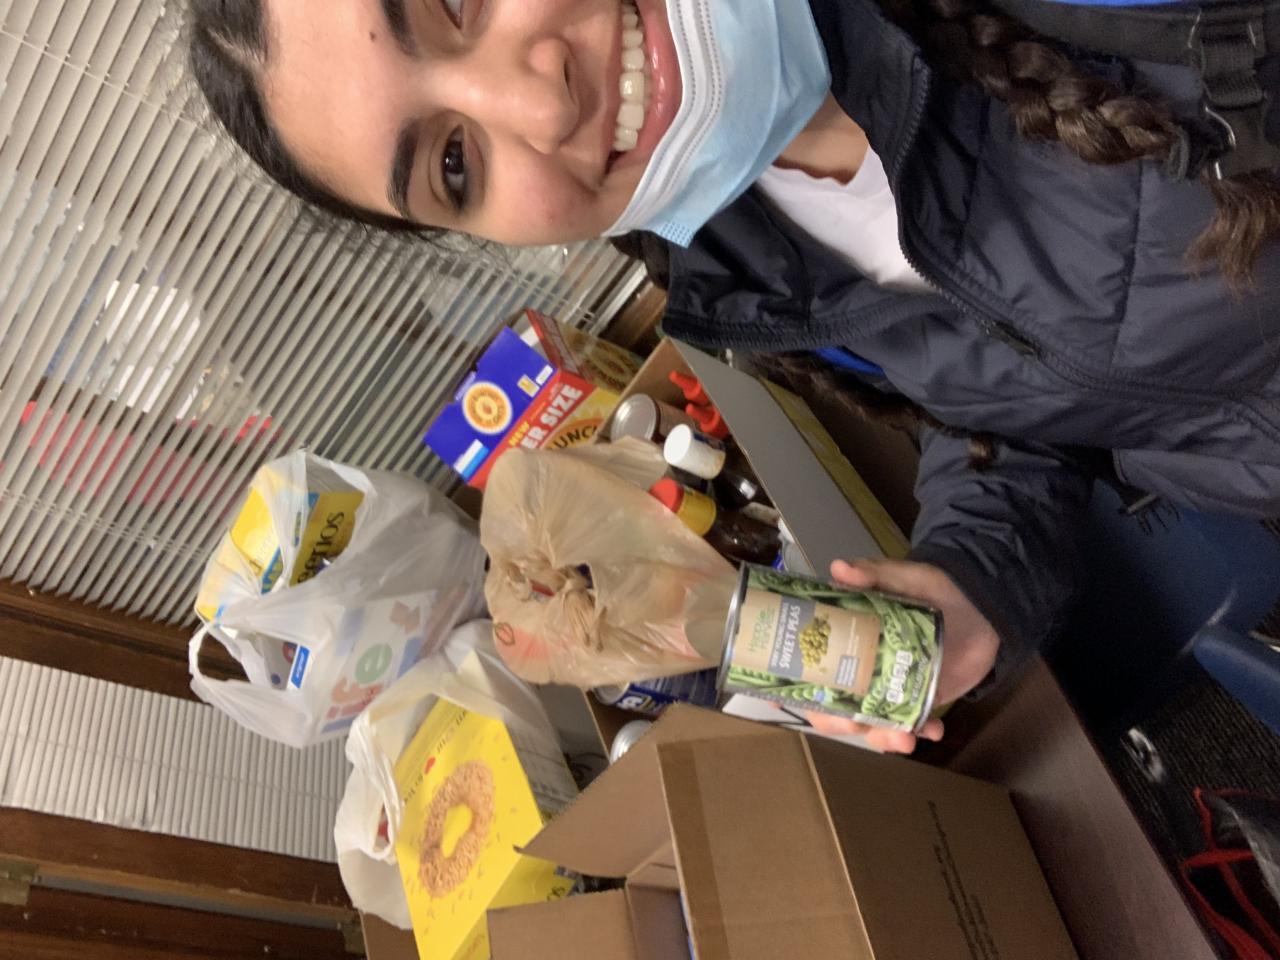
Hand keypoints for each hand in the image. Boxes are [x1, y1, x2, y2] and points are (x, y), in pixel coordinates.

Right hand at [800, 558, 1000, 753]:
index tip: (789, 698)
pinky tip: (932, 730)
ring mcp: (890, 688)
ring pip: (871, 723)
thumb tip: (839, 567)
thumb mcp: (904, 576)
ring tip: (902, 739)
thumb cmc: (935, 588)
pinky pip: (912, 724)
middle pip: (834, 707)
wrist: (983, 606)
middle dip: (839, 723)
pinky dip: (920, 732)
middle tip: (854, 723)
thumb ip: (874, 573)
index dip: (797, 686)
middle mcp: (861, 669)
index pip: (810, 667)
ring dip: (881, 738)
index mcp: (847, 640)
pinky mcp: (919, 699)